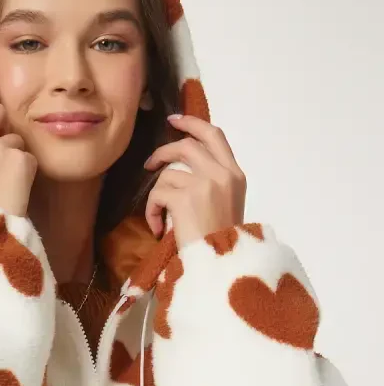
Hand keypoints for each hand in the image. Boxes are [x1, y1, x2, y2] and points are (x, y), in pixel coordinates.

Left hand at [142, 114, 246, 249]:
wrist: (223, 264)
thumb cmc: (223, 242)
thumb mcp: (228, 204)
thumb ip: (214, 182)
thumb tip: (184, 167)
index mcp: (235, 174)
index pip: (214, 135)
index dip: (192, 123)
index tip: (174, 121)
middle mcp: (221, 173)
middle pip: (186, 145)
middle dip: (163, 151)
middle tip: (150, 164)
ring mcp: (204, 184)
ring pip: (167, 173)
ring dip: (157, 195)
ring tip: (160, 216)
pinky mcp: (184, 199)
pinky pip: (157, 194)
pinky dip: (152, 211)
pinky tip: (158, 228)